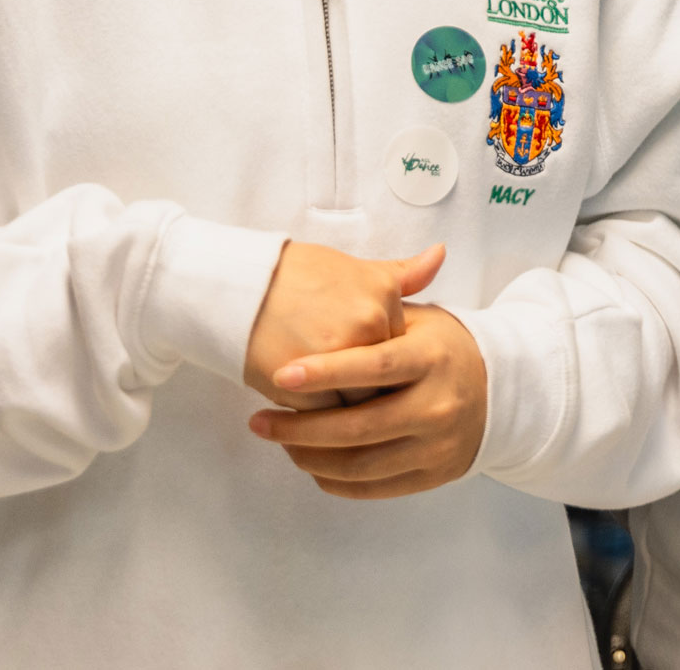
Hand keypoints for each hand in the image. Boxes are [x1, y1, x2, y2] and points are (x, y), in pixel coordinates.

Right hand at [241, 242, 441, 409]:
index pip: (402, 349)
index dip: (386, 367)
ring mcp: (338, 355)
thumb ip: (402, 274)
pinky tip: (313, 422)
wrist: (239, 286)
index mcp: (382, 296)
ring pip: (362, 403)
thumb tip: (440, 254)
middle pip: (386, 378)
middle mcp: (368, 323)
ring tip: (339, 420)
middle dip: (374, 394)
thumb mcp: (354, 268)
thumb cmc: (296, 276)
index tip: (376, 376)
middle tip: (361, 403)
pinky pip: (328, 419)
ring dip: (350, 415)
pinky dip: (322, 425)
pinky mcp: (307, 384)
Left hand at [245, 302, 487, 498]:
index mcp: (433, 358)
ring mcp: (436, 446)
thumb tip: (335, 275)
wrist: (501, 392)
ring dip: (309, 457)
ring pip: (360, 465)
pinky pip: (372, 488)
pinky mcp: (432, 475)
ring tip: (279, 440)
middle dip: (300, 428)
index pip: (374, 368)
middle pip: (359, 427)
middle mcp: (438, 405)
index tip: (282, 374)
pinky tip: (309, 461)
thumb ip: (383, 306)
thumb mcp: (422, 320)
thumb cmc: (443, 349)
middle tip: (259, 421)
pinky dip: (333, 479)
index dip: (326, 373)